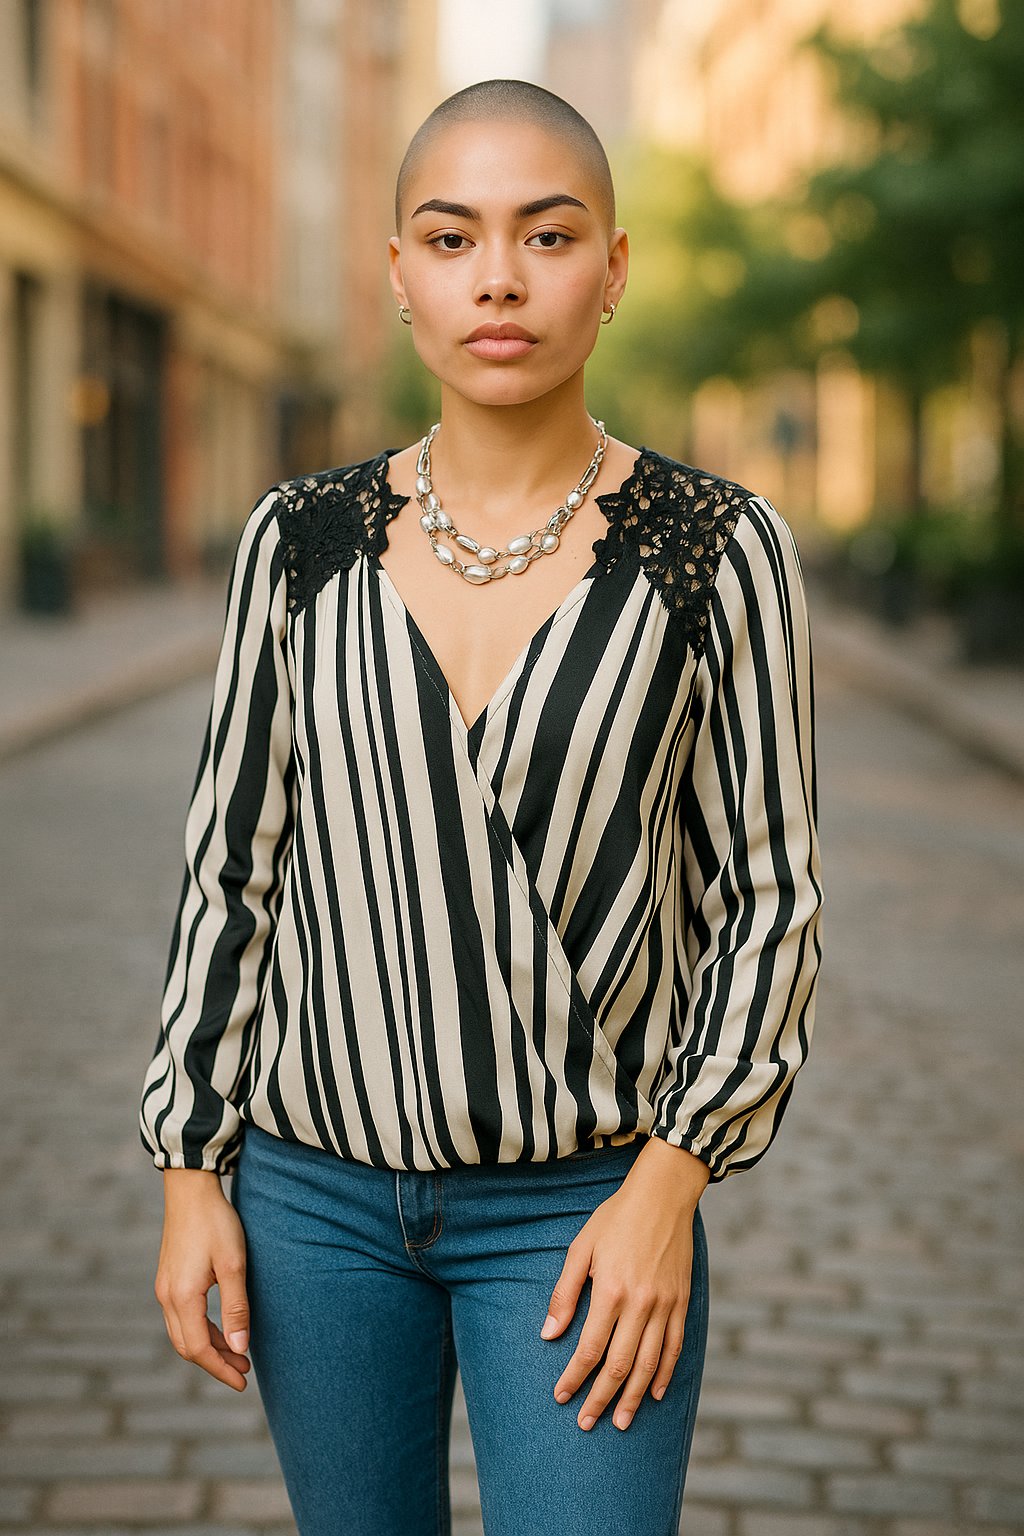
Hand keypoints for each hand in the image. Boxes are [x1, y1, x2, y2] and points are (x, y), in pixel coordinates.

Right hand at [154, 1169, 251, 1391]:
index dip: (220, 1369)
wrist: (191, 1189)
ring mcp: (164, 1288)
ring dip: (209, 1347)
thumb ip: (236, 1307)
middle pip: (187, 1346)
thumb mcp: (234, 1264)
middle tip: (244, 1369)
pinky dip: (201, 1330)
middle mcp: (166, 1297)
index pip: (199, 1349)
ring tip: (238, 1352)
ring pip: (182, 1333)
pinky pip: (181, 1317)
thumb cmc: (216, 1223)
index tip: (243, 1382)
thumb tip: (240, 1348)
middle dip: (215, 1362)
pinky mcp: (168, 1278)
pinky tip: (221, 1328)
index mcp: (182, 1297)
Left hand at [540, 1139, 707, 1431]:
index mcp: (611, 1290)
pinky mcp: (682, 1302)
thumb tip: (548, 1334)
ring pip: (650, 1364)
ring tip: (620, 1421)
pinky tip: (655, 1393)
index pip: (589, 1348)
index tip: (561, 1396)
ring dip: (632, 1397)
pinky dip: (665, 1374)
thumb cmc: (616, 1218)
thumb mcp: (581, 1247)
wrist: (663, 1195)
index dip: (574, 1377)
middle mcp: (641, 1303)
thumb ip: (565, 1292)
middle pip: (619, 1365)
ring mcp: (666, 1305)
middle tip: (586, 1423)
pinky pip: (675, 1347)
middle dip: (600, 1398)